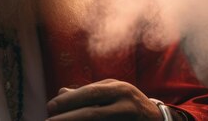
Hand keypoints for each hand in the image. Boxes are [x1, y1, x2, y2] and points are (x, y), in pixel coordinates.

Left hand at [46, 79, 162, 119]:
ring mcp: (130, 120)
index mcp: (119, 89)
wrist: (157, 119)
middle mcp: (127, 104)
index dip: (69, 101)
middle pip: (93, 113)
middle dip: (69, 118)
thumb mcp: (110, 92)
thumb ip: (88, 92)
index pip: (90, 94)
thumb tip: (61, 92)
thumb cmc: (127, 103)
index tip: (50, 107)